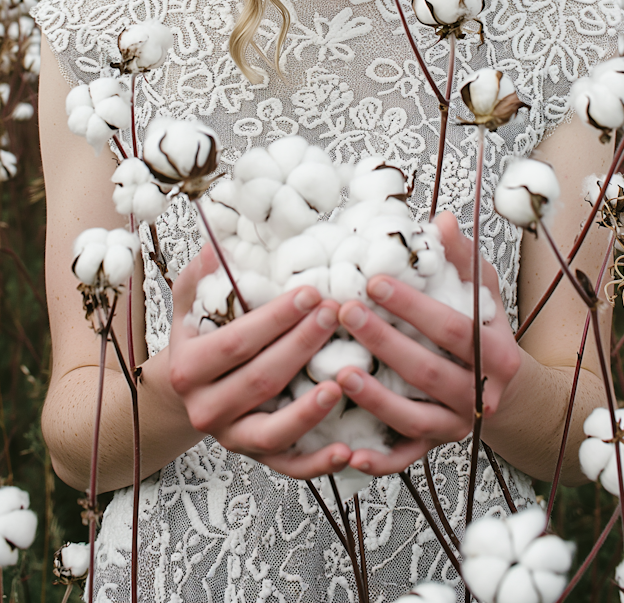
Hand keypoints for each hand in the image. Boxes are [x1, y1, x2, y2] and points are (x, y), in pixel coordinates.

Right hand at [169, 244, 351, 477]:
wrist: (186, 393)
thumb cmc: (200, 338)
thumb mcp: (190, 306)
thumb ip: (201, 278)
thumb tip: (216, 245)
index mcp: (189, 368)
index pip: (237, 342)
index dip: (275, 319)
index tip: (311, 292)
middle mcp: (206, 409)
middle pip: (261, 380)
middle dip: (302, 345)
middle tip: (336, 314)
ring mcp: (231, 438)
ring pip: (273, 432)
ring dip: (310, 411)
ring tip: (342, 383)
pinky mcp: (256, 458)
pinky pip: (288, 467)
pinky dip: (318, 464)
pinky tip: (348, 450)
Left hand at [334, 211, 521, 475]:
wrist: (507, 388)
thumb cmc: (484, 325)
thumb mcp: (482, 288)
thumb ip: (462, 257)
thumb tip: (442, 220)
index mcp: (498, 353)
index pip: (453, 328)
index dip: (414, 306)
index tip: (374, 280)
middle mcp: (483, 395)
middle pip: (430, 372)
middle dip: (385, 342)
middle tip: (344, 312)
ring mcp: (459, 425)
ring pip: (416, 419)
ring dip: (376, 399)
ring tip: (339, 372)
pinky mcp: (437, 447)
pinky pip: (407, 458)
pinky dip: (380, 460)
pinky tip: (348, 453)